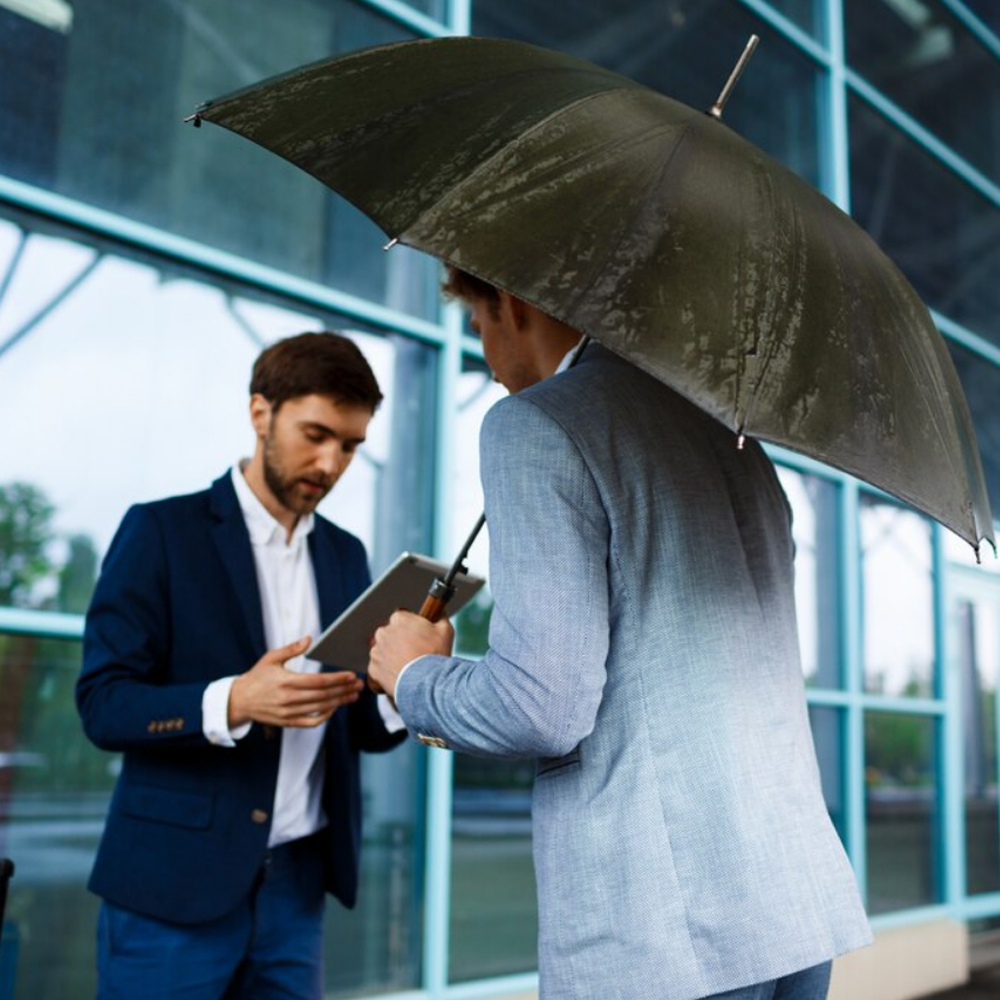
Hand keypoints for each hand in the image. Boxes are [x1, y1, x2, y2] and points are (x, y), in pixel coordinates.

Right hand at [228, 636, 363, 728]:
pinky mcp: (287, 722)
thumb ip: (291, 649)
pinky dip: (324, 717)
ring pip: (319, 709)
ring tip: (353, 696)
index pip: (318, 681)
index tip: (351, 676)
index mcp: (286, 682)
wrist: (239, 700)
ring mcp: (288, 713)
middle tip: (359, 686)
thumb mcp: (271, 658)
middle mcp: (288, 699)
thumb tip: (309, 638)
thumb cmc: (257, 676)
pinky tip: (334, 709)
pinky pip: (310, 722)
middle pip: (323, 696)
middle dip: (344, 690)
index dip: (337, 679)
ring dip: (339, 703)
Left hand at [368, 611, 453, 697]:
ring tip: (408, 666)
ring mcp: (376, 651)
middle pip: (390, 634)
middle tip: (413, 652)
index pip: (402, 618)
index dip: (411, 627)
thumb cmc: (434, 655)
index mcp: (399, 619)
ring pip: (384, 651)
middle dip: (399, 641)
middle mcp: (383, 632)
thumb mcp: (445, 631)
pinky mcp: (373, 669)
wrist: (426, 683)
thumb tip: (440, 613)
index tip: (418, 636)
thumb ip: (440, 617)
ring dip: (392, 656)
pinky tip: (401, 675)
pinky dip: (387, 671)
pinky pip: (379, 668)